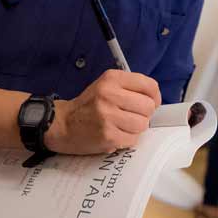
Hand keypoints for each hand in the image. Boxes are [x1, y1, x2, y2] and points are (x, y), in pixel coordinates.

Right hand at [44, 69, 160, 154]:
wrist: (62, 124)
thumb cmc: (88, 105)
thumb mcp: (106, 85)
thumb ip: (130, 88)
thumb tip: (155, 100)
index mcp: (112, 79)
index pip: (149, 86)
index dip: (155, 97)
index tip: (151, 102)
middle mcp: (110, 95)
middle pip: (148, 107)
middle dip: (144, 114)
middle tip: (132, 116)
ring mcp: (108, 116)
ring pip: (143, 124)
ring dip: (136, 128)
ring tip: (123, 126)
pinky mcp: (108, 136)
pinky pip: (133, 139)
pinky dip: (128, 139)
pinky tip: (116, 134)